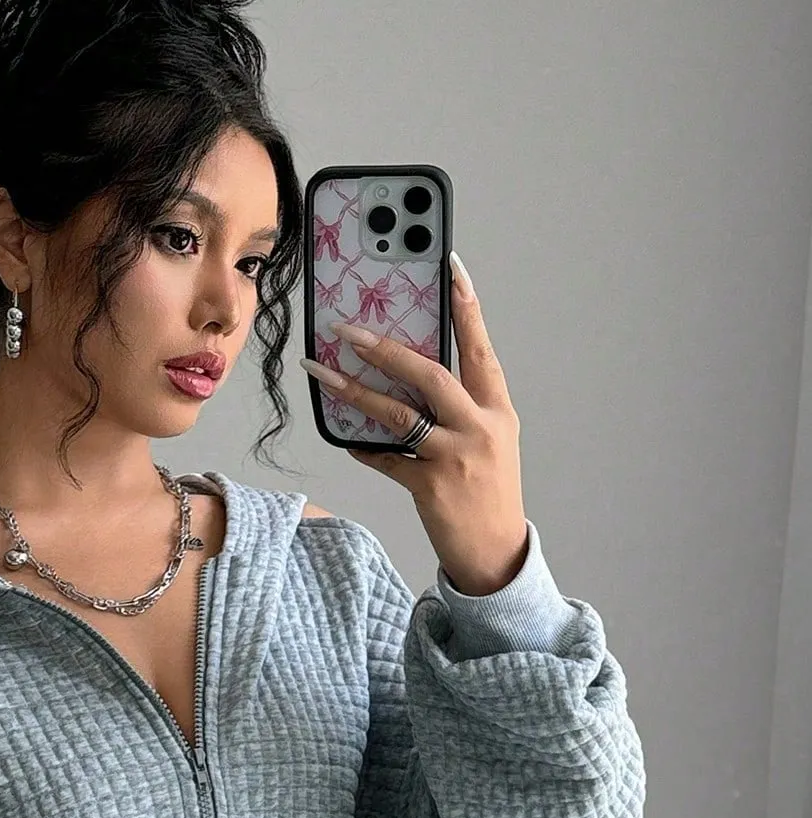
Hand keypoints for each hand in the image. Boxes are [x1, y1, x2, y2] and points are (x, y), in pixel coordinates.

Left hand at [303, 255, 528, 595]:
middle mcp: (479, 427)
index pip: (480, 347)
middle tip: (347, 329)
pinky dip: (363, 447)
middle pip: (429, 373)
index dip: (466, 305)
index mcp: (496, 409)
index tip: (450, 265)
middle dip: (385, 348)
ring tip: (322, 372)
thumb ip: (460, 407)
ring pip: (398, 413)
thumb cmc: (489, 492)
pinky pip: (386, 458)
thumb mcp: (489, 440)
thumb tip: (411, 371)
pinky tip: (344, 438)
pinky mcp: (430, 487)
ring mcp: (454, 458)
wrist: (496, 552)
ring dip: (354, 391)